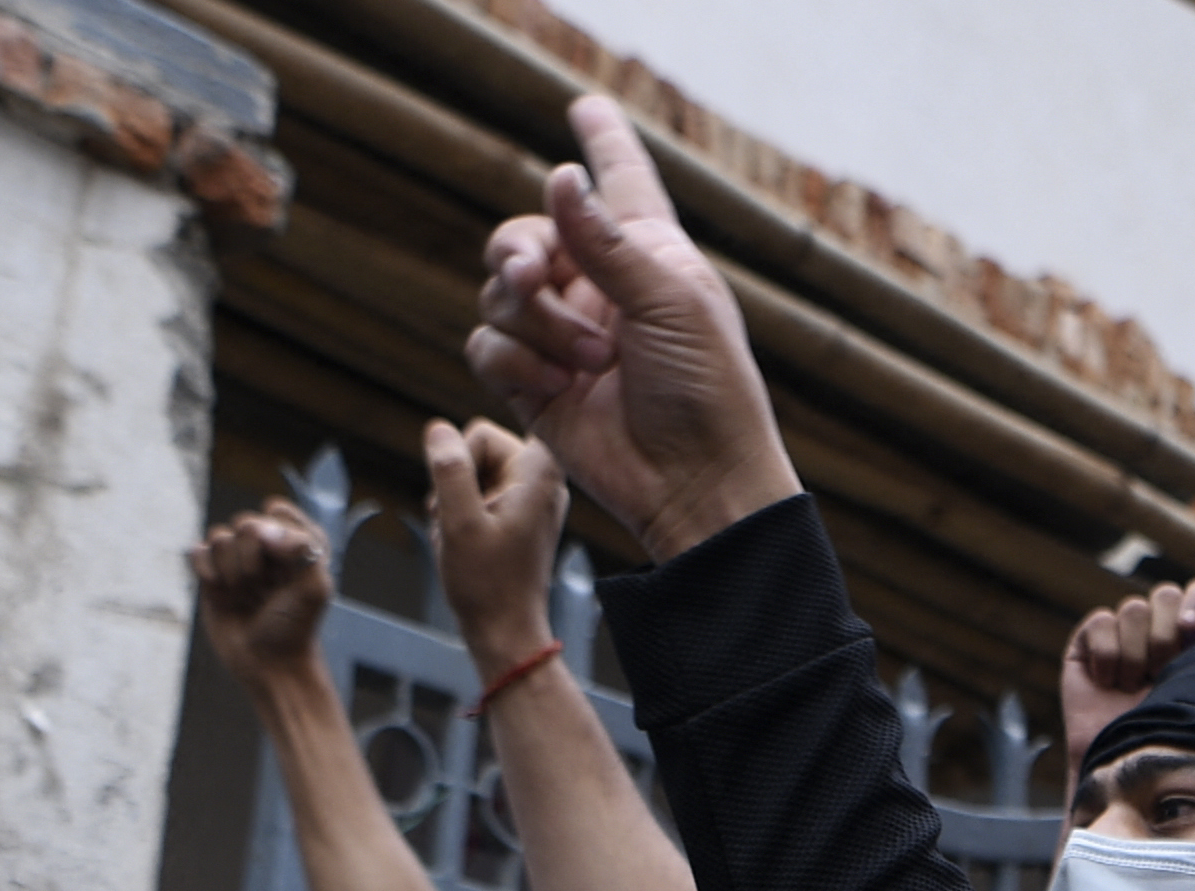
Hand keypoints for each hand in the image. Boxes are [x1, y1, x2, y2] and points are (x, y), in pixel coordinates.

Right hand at [191, 501, 337, 693]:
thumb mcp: (316, 587)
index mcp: (293, 546)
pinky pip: (197, 551)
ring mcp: (235, 563)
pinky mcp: (211, 578)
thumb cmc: (295, 628)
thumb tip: (261, 526)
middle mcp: (264, 550)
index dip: (277, 532)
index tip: (286, 560)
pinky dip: (206, 569)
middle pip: (244, 523)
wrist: (268, 664)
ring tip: (245, 595)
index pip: (277, 511)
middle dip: (252, 557)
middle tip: (263, 587)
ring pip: (219, 537)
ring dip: (232, 569)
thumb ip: (303, 545)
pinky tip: (220, 591)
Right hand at [425, 418, 571, 671]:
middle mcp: (544, 479)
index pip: (479, 432)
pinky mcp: (524, 516)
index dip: (458, 464)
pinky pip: (481, 498)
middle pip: (475, 453)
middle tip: (458, 526)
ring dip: (456, 505)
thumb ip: (448, 469)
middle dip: (455, 486)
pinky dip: (466, 519)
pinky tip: (467, 547)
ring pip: (473, 477)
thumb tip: (438, 428)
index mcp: (539, 472)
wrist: (506, 631)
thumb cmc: (487, 585)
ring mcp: (535, 498)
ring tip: (463, 541)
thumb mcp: (458, 521)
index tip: (465, 505)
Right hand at [466, 97, 796, 561]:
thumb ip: (607, 242)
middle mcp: (598, 287)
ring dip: (537, 325)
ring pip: (499, 294)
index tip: (586, 105)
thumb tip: (559, 179)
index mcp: (646, 253)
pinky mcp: (532, 385)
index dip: (602, 141)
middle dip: (520, 252)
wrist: (692, 482)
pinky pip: (487, 348)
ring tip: (588, 363)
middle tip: (535, 276)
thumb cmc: (707, 388)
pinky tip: (558, 389)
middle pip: (524, 237)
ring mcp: (561, 336)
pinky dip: (515, 363)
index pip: (618, 181)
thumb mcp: (670, 302)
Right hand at [1061, 579, 1194, 773]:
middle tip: (1161, 674)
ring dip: (1136, 654)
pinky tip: (1108, 684)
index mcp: (1193, 634)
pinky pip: (1101, 622)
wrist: (1126, 765)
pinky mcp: (1088, 641)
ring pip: (1134, 608)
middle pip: (1166, 594)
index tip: (1192, 626)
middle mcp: (1158, 627)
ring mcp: (1122, 632)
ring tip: (1132, 689)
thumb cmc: (1171, 732)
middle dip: (1166, 636)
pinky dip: (1107, 655)